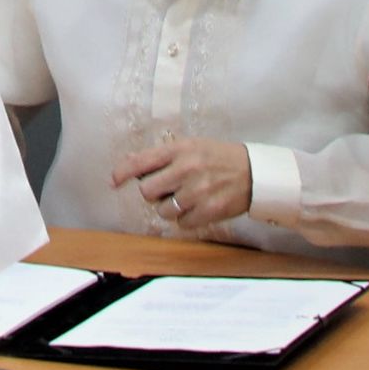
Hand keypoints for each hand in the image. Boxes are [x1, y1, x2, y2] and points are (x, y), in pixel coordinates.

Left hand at [111, 138, 252, 229]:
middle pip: (147, 191)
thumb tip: (129, 161)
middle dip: (152, 193)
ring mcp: (198, 192)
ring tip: (184, 198)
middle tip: (165, 189)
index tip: (114, 181)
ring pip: (163, 210)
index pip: (140, 162)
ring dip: (169, 207)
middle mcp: (186, 169)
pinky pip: (182, 223)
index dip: (122, 173)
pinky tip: (197, 207)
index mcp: (178, 150)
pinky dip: (186, 218)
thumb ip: (160, 155)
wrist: (255, 173)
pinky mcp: (209, 211)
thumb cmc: (217, 157)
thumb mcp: (189, 146)